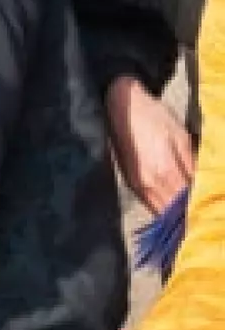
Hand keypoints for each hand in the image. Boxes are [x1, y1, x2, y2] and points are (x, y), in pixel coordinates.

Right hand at [104, 77, 195, 215]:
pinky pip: (150, 205)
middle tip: (201, 219)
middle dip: (187, 218)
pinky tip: (173, 208)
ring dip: (175, 217)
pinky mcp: (131, 185)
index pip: (187, 201)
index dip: (198, 210)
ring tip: (188, 219)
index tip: (208, 213)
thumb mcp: (181, 137)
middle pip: (173, 213)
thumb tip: (202, 186)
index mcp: (165, 171)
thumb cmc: (154, 117)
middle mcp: (150, 184)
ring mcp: (138, 187)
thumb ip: (192, 164)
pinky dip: (163, 210)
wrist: (121, 109)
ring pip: (161, 213)